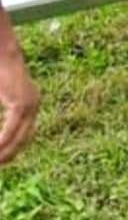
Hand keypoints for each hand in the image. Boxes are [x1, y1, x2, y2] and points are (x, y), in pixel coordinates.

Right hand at [0, 48, 38, 164]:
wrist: (2, 54)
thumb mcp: (1, 96)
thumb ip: (3, 117)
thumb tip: (2, 133)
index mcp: (27, 104)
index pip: (24, 133)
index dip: (14, 148)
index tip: (3, 160)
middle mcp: (33, 105)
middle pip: (24, 139)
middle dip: (10, 155)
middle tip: (0, 165)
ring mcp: (30, 105)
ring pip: (18, 137)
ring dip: (5, 152)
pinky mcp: (21, 104)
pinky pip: (12, 129)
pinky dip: (2, 141)